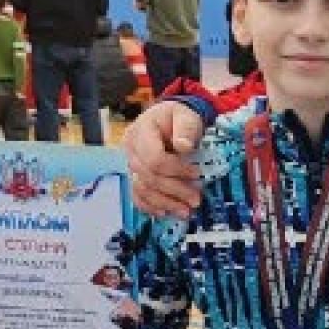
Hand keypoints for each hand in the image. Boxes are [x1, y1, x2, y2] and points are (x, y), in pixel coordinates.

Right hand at [125, 98, 204, 216]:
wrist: (171, 120)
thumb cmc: (179, 117)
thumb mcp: (186, 116)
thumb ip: (185, 128)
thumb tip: (183, 147)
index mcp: (140, 132)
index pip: (154, 158)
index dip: (176, 170)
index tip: (197, 174)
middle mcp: (131, 149)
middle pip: (149, 176)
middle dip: (174, 190)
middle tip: (196, 200)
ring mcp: (130, 164)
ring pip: (142, 189)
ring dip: (164, 203)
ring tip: (186, 212)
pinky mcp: (135, 176)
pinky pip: (138, 196)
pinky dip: (151, 206)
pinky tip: (166, 213)